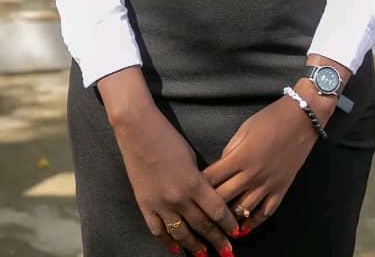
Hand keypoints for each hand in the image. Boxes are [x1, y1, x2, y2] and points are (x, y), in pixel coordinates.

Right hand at [113, 104, 240, 255]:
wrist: (138, 130)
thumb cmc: (168, 137)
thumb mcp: (191, 157)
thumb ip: (199, 180)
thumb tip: (207, 198)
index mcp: (194, 182)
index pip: (217, 210)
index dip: (228, 224)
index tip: (236, 233)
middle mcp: (179, 197)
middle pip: (202, 225)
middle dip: (217, 240)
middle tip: (227, 252)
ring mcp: (160, 204)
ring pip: (181, 233)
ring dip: (195, 246)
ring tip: (204, 255)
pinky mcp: (144, 205)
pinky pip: (158, 230)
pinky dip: (168, 242)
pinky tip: (176, 248)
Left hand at [202, 92, 328, 236]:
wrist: (301, 119)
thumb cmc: (270, 118)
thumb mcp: (244, 129)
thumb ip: (230, 150)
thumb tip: (220, 166)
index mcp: (240, 157)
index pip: (212, 178)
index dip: (198, 185)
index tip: (189, 189)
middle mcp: (252, 175)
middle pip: (223, 198)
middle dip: (208, 206)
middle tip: (197, 212)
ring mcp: (268, 185)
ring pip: (242, 210)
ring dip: (228, 219)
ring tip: (216, 225)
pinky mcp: (281, 189)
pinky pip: (265, 212)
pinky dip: (253, 223)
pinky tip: (243, 229)